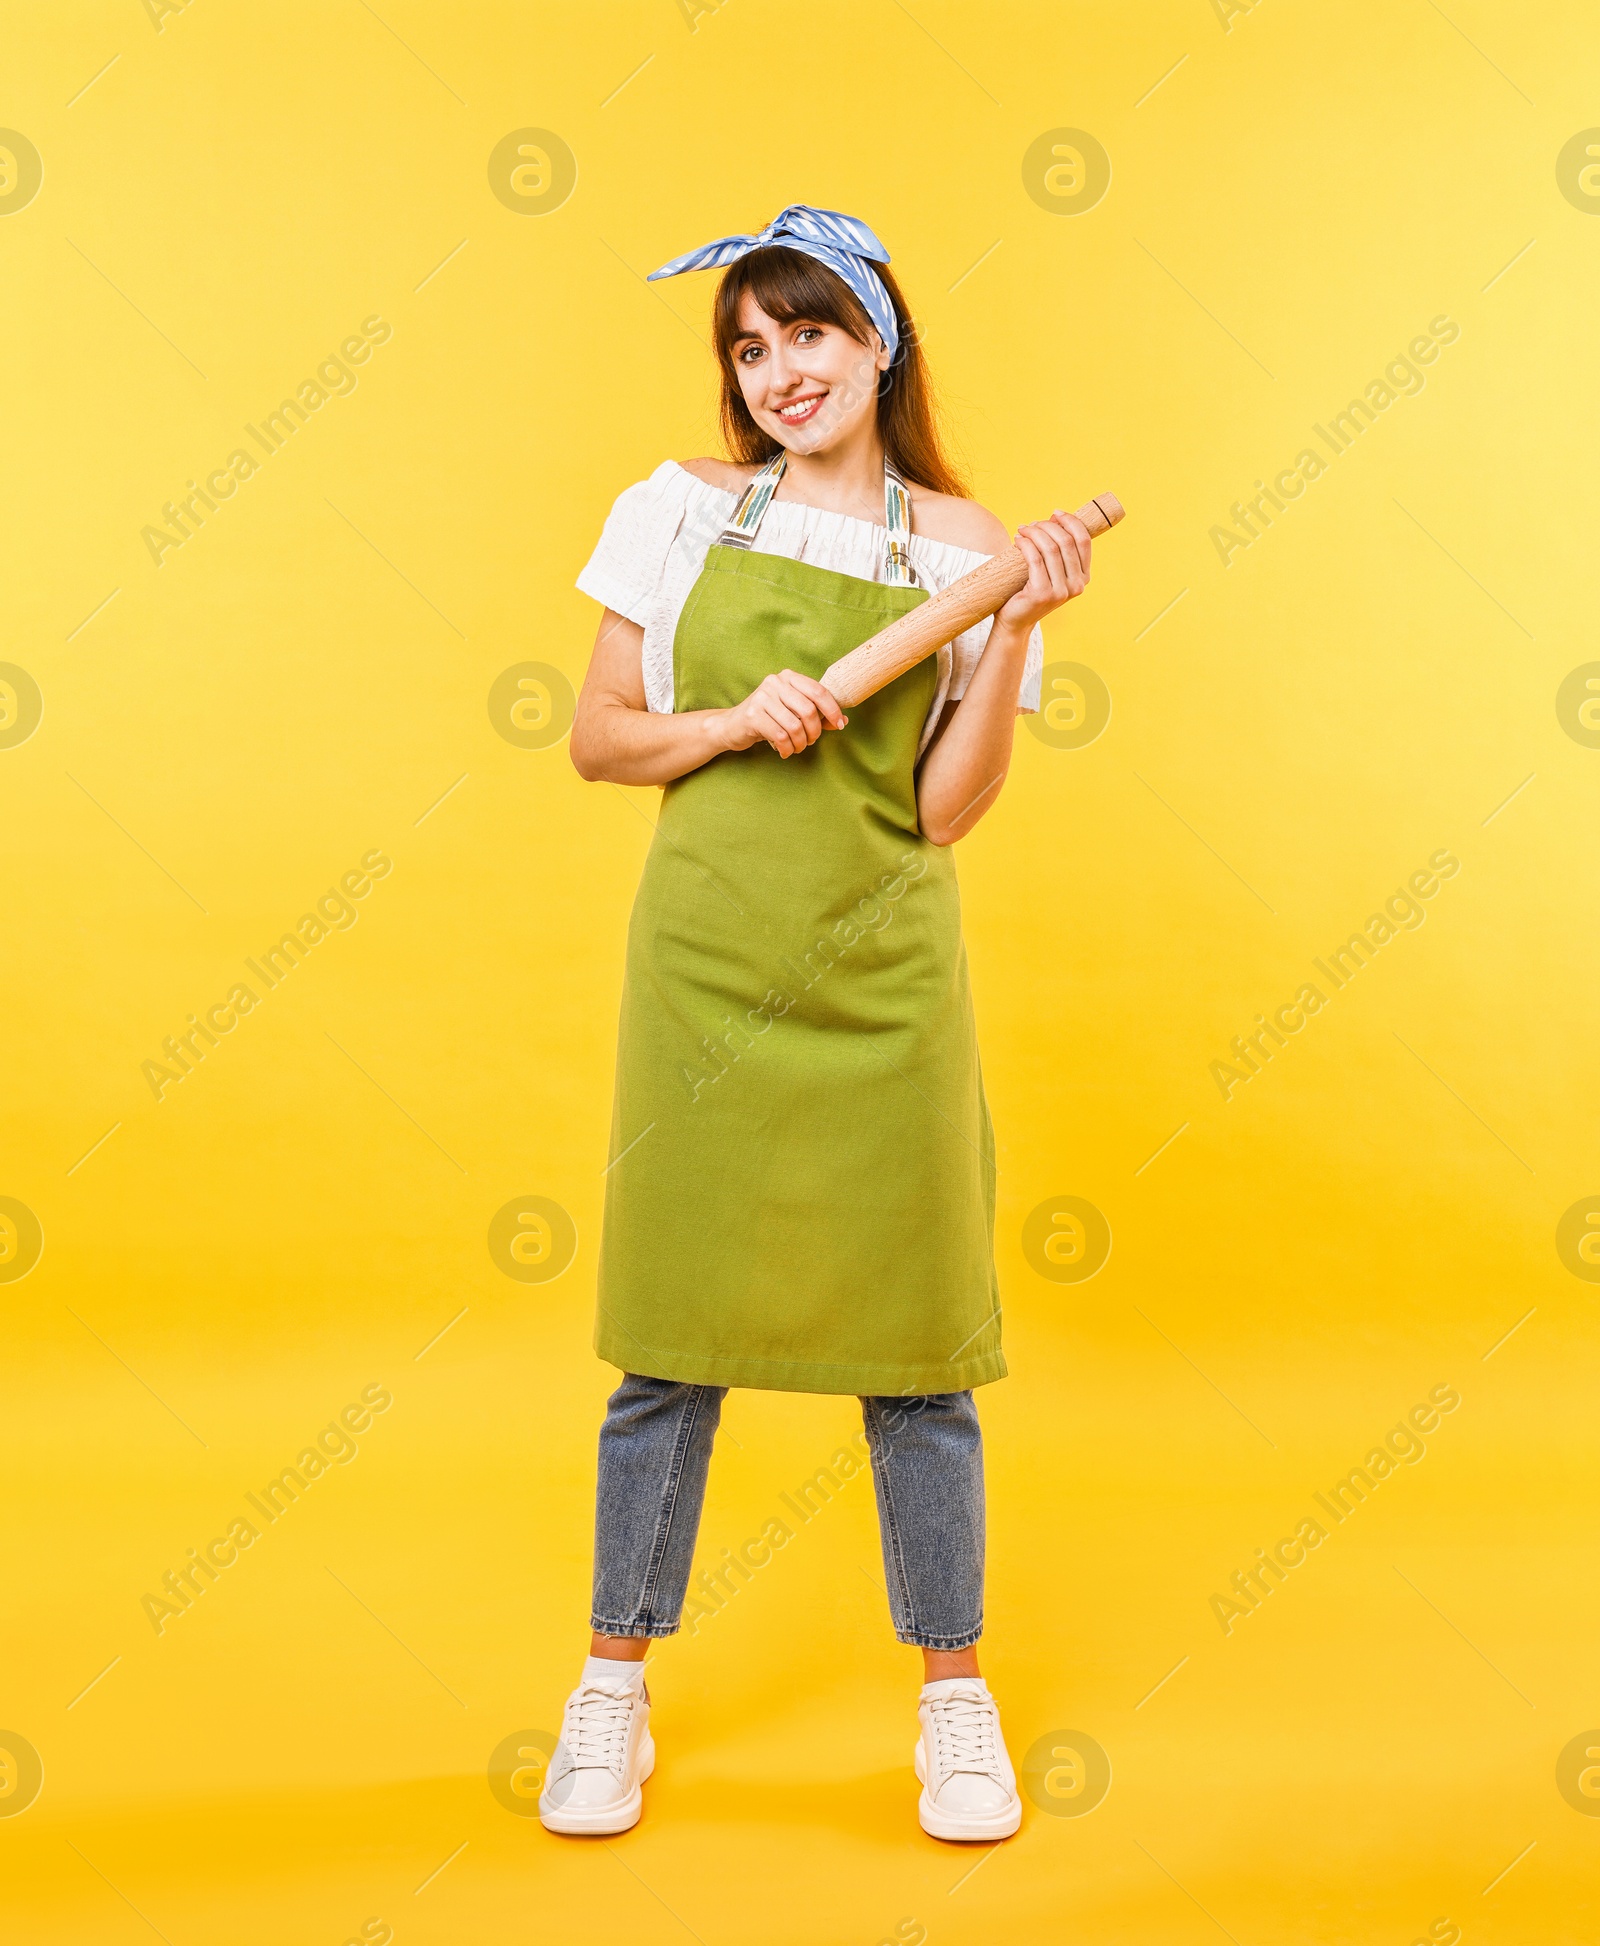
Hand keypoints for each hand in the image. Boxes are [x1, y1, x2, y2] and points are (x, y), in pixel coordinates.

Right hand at [718, 668, 847, 758]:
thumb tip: (843, 721)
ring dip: (800, 743)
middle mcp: (775, 682)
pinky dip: (787, 749)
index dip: (833, 709)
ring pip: (795, 726)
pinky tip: (784, 751)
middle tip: (810, 741)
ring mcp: (762, 697)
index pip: (818, 690)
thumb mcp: (793, 713)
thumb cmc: (769, 719)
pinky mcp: (753, 715)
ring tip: (796, 747)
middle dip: (814, 732)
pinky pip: (781, 736)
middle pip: (808, 710)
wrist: (733, 726)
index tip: (839, 725)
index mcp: (788, 677)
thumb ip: (818, 715)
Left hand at [994, 510, 1091, 629]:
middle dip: (1048, 526)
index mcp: (1083, 577)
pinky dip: (1026, 544)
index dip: (1070, 521)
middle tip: (1032, 524)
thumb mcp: (1051, 570)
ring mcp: (1061, 592)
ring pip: (1050, 548)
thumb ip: (1059, 550)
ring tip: (1022, 530)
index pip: (1083, 540)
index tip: (1055, 513)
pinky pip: (1035, 559)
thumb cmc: (1030, 590)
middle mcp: (1077, 585)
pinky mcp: (1043, 594)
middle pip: (1066, 541)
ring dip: (1035, 533)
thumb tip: (1055, 518)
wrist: (1015, 620)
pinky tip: (1018, 540)